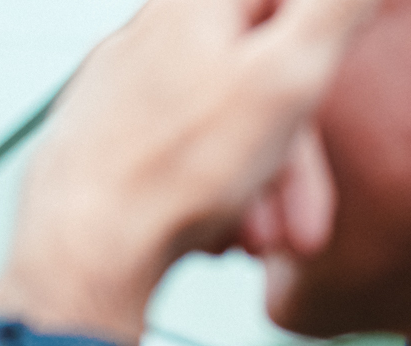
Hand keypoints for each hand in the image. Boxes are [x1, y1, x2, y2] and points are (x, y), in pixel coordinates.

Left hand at [0, 0, 377, 342]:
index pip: (282, 7)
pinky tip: (208, 242)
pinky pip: (167, 161)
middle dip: (288, 163)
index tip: (318, 91)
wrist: (76, 255)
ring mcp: (110, 92)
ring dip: (248, 191)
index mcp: (192, 5)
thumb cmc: (175, 172)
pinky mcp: (89, 145)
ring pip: (211, 129)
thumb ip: (335, 7)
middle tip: (303, 232)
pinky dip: (198, 199)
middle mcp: (143, 37)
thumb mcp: (289, 75)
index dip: (319, 50)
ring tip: (254, 246)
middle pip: (250, 83)